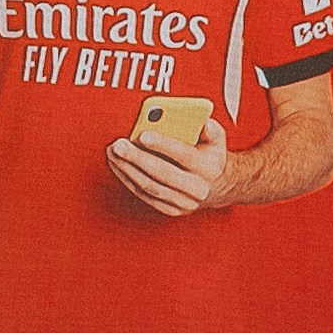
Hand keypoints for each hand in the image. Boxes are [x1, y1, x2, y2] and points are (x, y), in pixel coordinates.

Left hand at [106, 113, 229, 219]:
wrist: (219, 188)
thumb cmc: (211, 159)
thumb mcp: (218, 141)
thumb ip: (212, 129)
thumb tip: (204, 123)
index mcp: (208, 167)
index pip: (183, 154)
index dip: (161, 144)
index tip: (142, 135)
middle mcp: (196, 188)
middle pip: (161, 172)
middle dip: (136, 158)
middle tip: (118, 144)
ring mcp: (183, 202)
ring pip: (149, 186)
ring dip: (127, 169)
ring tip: (113, 152)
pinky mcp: (170, 209)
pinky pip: (144, 195)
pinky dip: (128, 180)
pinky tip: (118, 166)